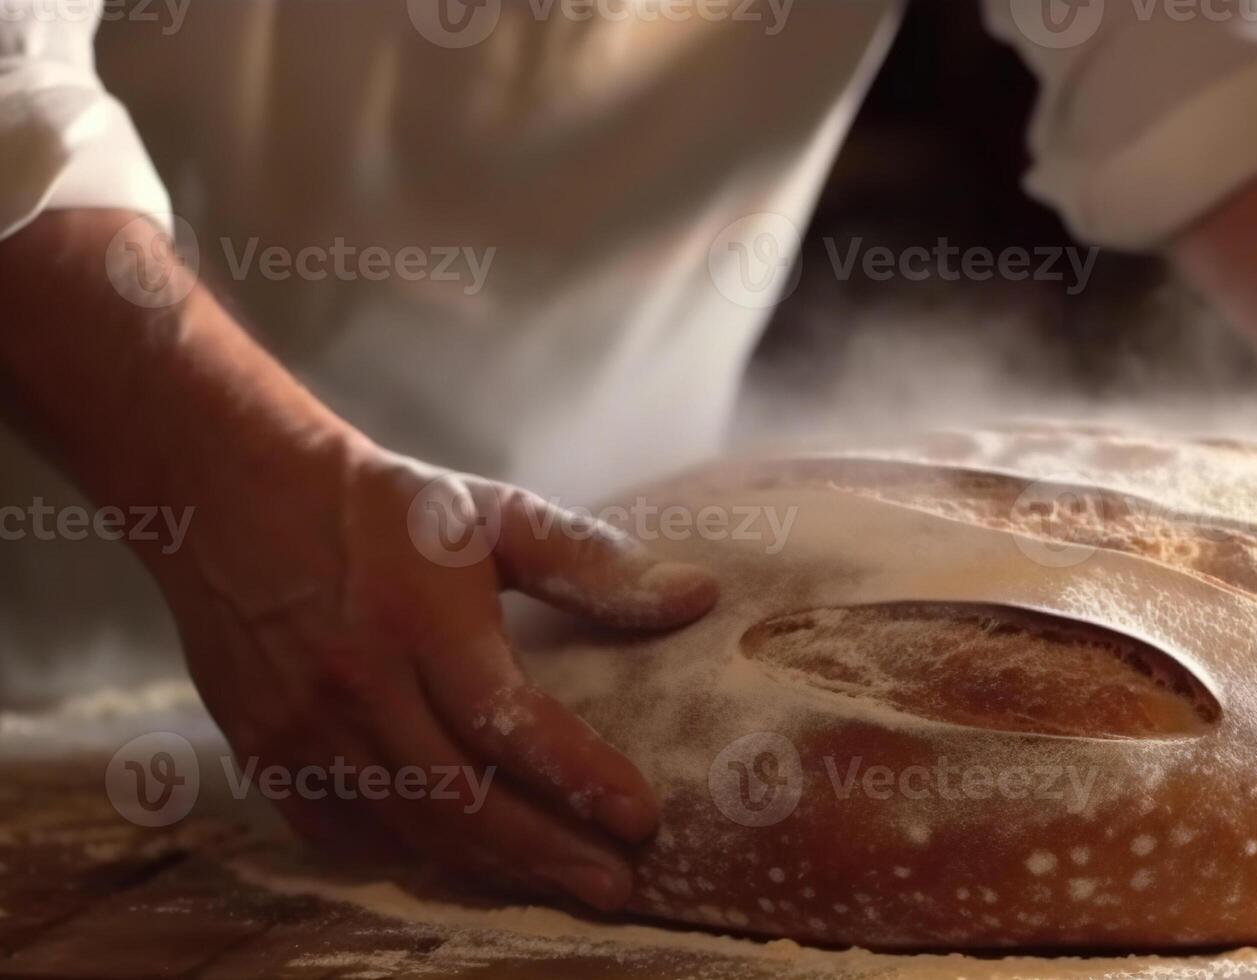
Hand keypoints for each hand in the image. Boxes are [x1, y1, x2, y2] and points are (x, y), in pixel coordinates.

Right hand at [0, 210, 715, 906]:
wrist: (232, 494)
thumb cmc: (387, 508)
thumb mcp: (494, 514)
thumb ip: (594, 564)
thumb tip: (698, 597)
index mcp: (420, 617)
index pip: (509, 721)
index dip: (578, 778)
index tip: (643, 819)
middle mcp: (357, 682)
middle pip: (462, 797)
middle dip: (548, 853)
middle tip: (619, 887)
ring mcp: (303, 725)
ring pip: (409, 827)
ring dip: (493, 867)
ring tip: (566, 886)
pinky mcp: (265, 751)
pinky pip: (345, 832)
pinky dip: (411, 856)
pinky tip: (471, 867)